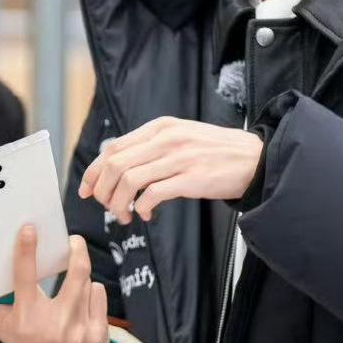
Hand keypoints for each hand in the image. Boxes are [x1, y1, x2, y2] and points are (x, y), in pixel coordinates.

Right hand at [0, 225, 109, 342]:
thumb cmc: (25, 339)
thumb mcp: (0, 326)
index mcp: (26, 319)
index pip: (25, 278)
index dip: (26, 251)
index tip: (29, 229)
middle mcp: (55, 325)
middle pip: (76, 273)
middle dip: (77, 250)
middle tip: (73, 240)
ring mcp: (80, 332)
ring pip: (87, 283)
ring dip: (80, 276)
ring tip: (71, 282)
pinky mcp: (99, 336)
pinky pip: (99, 295)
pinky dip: (91, 292)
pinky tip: (82, 301)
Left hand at [78, 117, 263, 223]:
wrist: (255, 158)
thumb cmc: (216, 152)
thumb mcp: (181, 136)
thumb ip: (152, 146)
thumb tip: (118, 168)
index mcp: (161, 127)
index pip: (114, 147)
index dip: (94, 171)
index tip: (87, 189)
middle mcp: (167, 138)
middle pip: (116, 164)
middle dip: (103, 191)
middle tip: (107, 207)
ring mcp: (180, 157)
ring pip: (129, 181)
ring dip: (119, 204)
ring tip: (126, 215)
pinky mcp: (192, 178)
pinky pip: (152, 195)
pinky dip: (142, 208)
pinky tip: (147, 215)